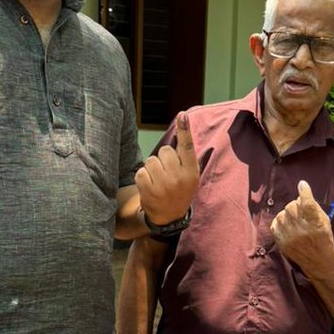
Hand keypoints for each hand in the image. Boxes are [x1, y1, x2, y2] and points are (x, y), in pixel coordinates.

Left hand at [136, 111, 198, 226]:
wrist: (169, 217)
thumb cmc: (180, 190)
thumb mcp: (190, 176)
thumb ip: (186, 156)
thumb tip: (182, 123)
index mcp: (191, 173)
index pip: (187, 147)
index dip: (185, 130)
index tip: (182, 115)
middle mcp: (179, 178)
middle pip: (164, 151)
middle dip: (163, 159)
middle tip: (167, 172)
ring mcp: (163, 185)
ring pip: (151, 161)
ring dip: (152, 168)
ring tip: (158, 180)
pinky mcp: (149, 191)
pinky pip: (141, 172)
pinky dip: (143, 177)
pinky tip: (150, 186)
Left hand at [271, 180, 333, 271]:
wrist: (318, 262)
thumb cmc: (324, 238)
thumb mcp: (325, 221)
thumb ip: (314, 207)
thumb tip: (301, 192)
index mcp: (316, 224)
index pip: (307, 202)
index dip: (304, 191)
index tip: (302, 184)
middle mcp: (302, 230)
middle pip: (292, 205)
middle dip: (297, 205)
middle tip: (302, 210)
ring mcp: (290, 237)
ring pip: (282, 213)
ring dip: (288, 214)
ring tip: (296, 220)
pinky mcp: (282, 242)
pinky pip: (275, 223)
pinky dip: (281, 222)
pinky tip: (288, 225)